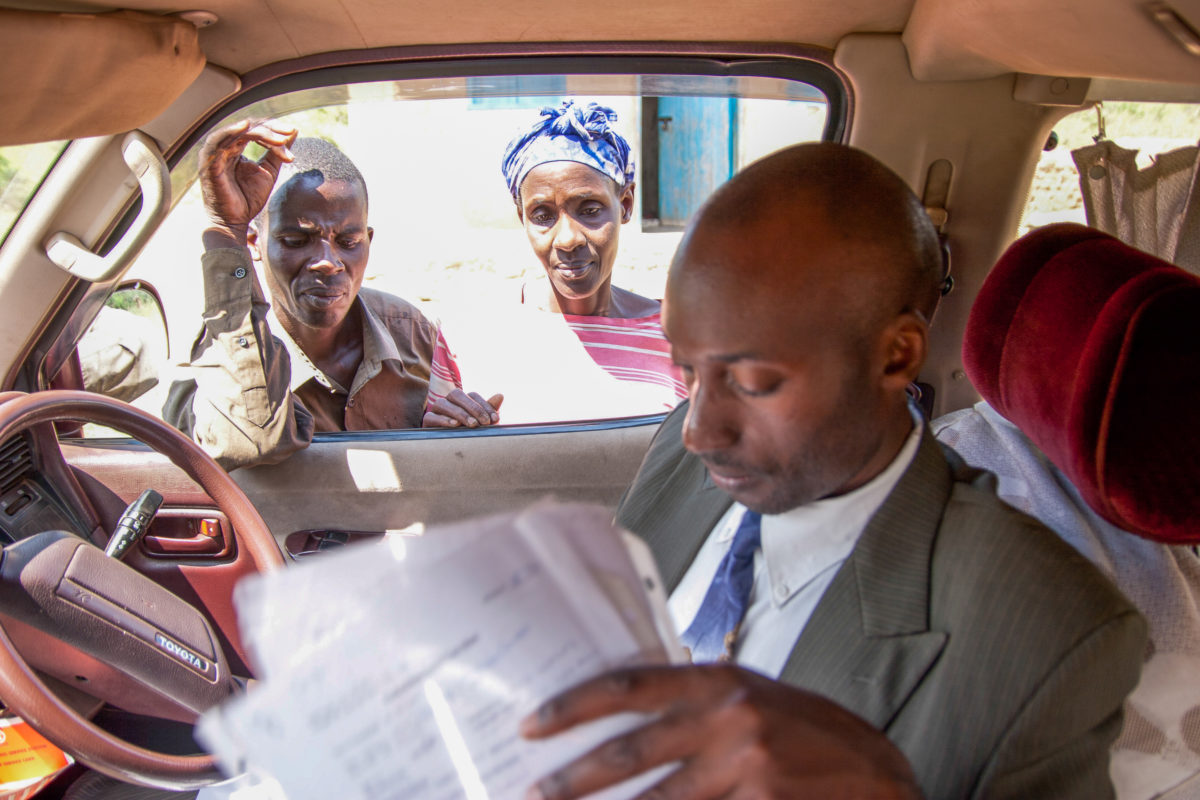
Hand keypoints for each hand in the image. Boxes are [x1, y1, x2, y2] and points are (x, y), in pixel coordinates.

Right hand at [198, 119, 296, 246]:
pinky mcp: (208, 161)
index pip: (256, 129)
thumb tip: (293, 131)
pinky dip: (231, 131)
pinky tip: (246, 126)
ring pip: (238, 132)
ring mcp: (215, 152)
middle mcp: (224, 147)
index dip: (274, 130)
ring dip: (261, 133)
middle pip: (249, 127)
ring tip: (280, 139)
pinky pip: (217, 140)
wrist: (234, 222)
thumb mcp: (269, 171)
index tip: (292, 132)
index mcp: (235, 147)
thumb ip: (278, 152)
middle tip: (289, 133)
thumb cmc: (248, 199)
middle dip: (271, 129)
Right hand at [422, 391, 502, 427]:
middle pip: (457, 394)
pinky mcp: (427, 420)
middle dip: (472, 407)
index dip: (485, 405)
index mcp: (462, 400)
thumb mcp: (480, 423)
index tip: (495, 420)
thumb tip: (500, 395)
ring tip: (472, 424)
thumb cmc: (467, 433)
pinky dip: (443, 420)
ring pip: (443, 403)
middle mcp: (448, 401)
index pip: (473, 395)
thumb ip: (488, 410)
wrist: (447, 450)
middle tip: (484, 422)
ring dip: (459, 413)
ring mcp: (436, 409)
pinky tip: (454, 425)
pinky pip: (432, 416)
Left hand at [520, 665, 922, 799]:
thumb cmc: (808, 733)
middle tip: (533, 793)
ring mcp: (747, 768)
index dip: (575, 705)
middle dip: (574, 778)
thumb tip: (628, 710)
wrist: (879, 776)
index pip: (630, 686)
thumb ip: (697, 702)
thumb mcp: (754, 696)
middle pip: (631, 752)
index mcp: (720, 682)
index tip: (532, 724)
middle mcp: (729, 720)